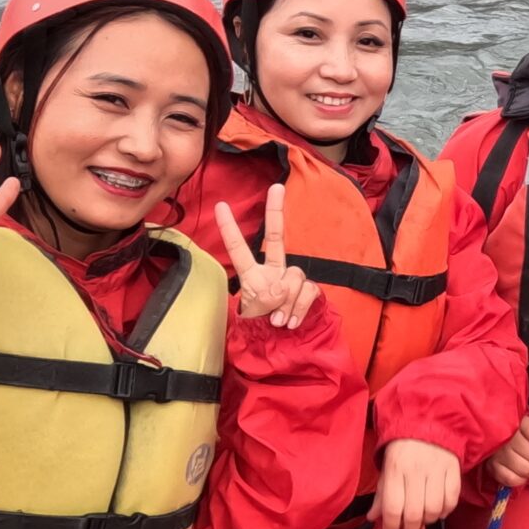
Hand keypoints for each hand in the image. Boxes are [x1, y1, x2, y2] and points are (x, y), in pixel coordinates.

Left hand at [214, 184, 319, 327]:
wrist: (288, 341)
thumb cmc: (263, 323)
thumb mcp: (255, 314)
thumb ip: (265, 299)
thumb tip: (282, 286)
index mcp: (252, 274)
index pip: (238, 248)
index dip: (229, 228)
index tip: (220, 206)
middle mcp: (273, 270)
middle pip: (275, 237)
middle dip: (275, 211)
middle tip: (276, 187)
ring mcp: (292, 278)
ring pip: (294, 277)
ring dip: (287, 303)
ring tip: (279, 320)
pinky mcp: (309, 288)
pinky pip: (307, 291)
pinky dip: (299, 308)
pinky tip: (292, 321)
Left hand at [375, 437, 460, 528]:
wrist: (428, 422)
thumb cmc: (403, 449)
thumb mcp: (387, 468)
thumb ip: (381, 494)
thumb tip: (373, 518)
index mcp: (395, 469)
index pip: (393, 507)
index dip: (391, 527)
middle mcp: (416, 469)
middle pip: (415, 513)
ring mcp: (437, 469)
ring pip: (434, 509)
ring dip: (428, 521)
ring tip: (422, 519)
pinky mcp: (454, 469)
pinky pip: (452, 499)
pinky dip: (445, 511)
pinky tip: (438, 510)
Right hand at [488, 415, 528, 488]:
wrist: (493, 434)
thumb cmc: (519, 432)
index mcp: (522, 424)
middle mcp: (509, 438)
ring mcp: (499, 453)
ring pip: (527, 470)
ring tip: (526, 462)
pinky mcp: (492, 467)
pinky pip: (513, 480)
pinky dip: (520, 479)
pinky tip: (518, 471)